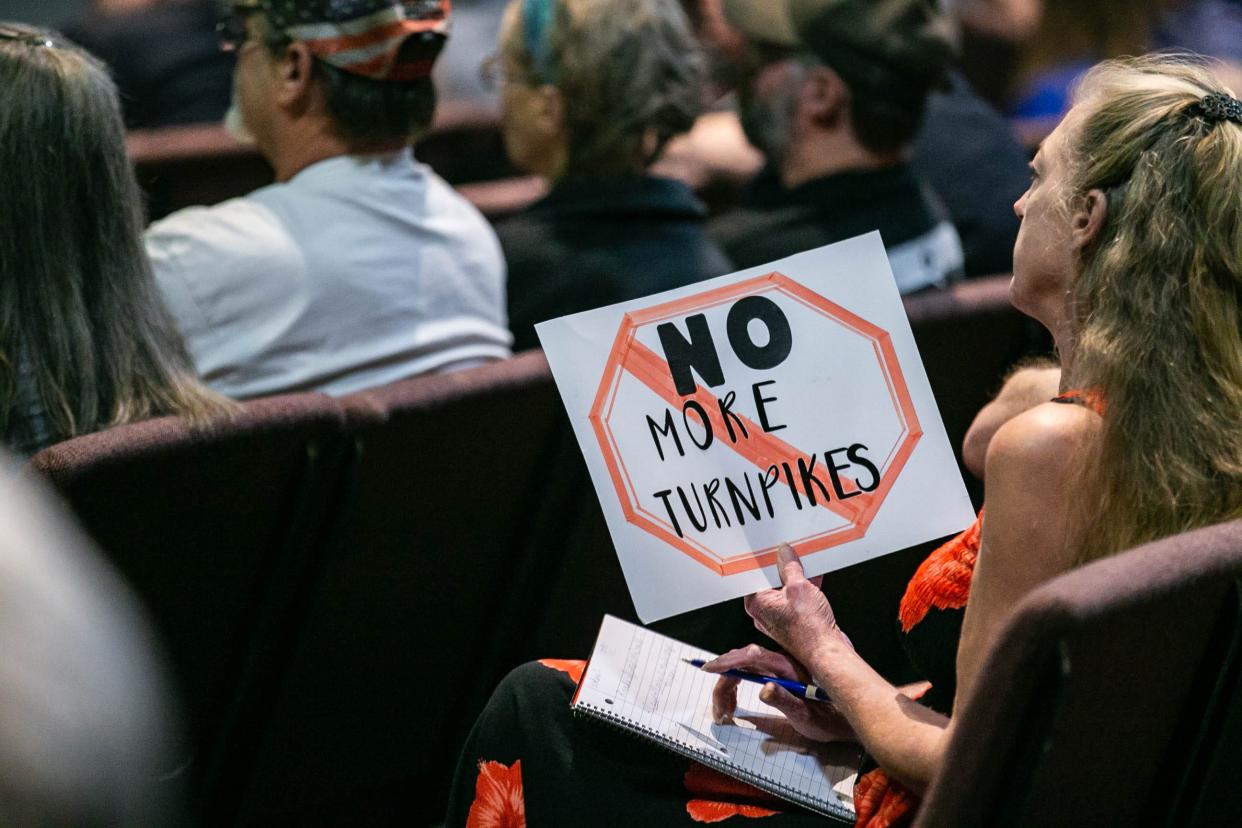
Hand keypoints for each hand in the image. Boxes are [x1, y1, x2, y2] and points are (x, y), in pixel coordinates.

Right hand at [704, 643, 855, 743]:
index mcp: (787, 668)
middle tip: (719, 710)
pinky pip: (751, 674)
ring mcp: (780, 669)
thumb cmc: (830, 718)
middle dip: (724, 683)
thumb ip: (785, 701)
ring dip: (729, 687)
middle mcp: (782, 663)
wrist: (848, 716)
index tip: (710, 668)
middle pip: (743, 662)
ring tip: (726, 710)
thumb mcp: (807, 716)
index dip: (728, 661)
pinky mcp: (779, 676)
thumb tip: (764, 688)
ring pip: (745, 669)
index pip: (751, 657)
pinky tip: (734, 702)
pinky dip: (737, 686)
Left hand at [743, 543, 844, 664]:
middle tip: (789, 551)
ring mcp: (780, 617)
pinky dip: (804, 588)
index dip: (763, 560)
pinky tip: (815, 575)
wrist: (827, 651)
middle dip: (781, 566)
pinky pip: (796, 599)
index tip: (770, 548)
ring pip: (785, 590)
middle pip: (770, 581)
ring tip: (805, 561)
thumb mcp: (799, 587)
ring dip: (796, 577)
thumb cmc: (809, 628)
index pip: (754, 574)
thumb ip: (790, 567)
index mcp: (757, 603)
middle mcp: (764, 612)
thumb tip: (784, 553)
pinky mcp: (794, 622)